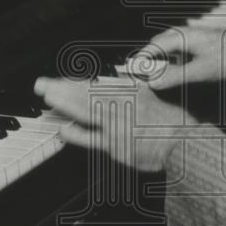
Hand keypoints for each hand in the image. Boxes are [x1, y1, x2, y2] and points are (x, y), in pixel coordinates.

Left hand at [33, 76, 193, 171]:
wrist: (184, 144)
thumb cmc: (174, 123)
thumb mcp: (156, 97)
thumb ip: (136, 90)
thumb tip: (124, 82)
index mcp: (131, 91)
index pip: (97, 85)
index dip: (76, 83)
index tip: (61, 81)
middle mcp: (121, 105)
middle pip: (85, 94)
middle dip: (61, 87)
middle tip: (42, 84)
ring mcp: (116, 125)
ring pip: (84, 111)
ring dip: (63, 103)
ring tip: (46, 97)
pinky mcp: (116, 145)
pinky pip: (91, 138)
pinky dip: (76, 133)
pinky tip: (62, 128)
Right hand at [131, 26, 225, 90]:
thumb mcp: (201, 71)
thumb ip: (176, 77)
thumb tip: (153, 82)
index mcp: (183, 36)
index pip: (153, 46)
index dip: (141, 59)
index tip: (131, 72)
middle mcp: (186, 34)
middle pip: (159, 45)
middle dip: (149, 60)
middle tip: (141, 77)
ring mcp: (194, 38)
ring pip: (170, 49)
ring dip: (162, 62)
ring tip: (157, 78)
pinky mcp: (202, 45)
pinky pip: (181, 52)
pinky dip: (174, 62)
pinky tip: (177, 74)